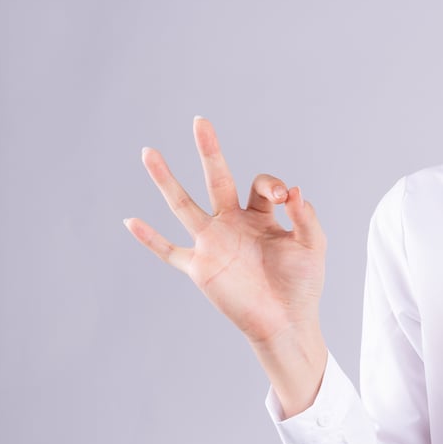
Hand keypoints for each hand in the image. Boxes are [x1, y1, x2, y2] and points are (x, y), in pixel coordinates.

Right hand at [124, 116, 326, 345]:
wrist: (287, 322)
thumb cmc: (303, 284)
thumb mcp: (313, 245)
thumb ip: (306, 217)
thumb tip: (293, 190)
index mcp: (261, 216)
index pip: (259, 184)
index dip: (271, 185)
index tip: (283, 199)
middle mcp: (233, 224)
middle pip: (217, 178)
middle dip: (209, 150)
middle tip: (201, 121)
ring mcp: (213, 243)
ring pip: (183, 204)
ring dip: (166, 179)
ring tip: (149, 152)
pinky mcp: (200, 267)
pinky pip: (169, 251)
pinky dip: (149, 238)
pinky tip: (129, 221)